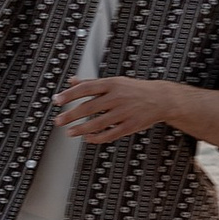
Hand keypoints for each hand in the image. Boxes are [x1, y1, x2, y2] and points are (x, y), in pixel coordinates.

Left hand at [49, 76, 180, 144]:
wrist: (161, 98)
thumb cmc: (135, 89)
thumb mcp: (114, 81)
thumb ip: (92, 83)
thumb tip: (71, 81)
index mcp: (112, 84)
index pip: (86, 88)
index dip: (70, 94)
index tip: (57, 101)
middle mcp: (117, 97)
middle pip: (90, 107)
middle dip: (71, 115)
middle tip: (58, 121)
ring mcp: (124, 112)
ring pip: (98, 123)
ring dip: (81, 129)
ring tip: (70, 132)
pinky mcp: (130, 126)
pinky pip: (111, 134)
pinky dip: (97, 138)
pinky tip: (88, 138)